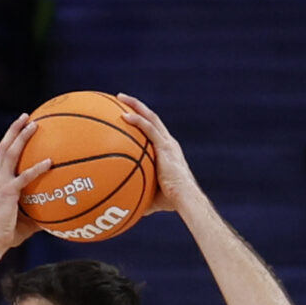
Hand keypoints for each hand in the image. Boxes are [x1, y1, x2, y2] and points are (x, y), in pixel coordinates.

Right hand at [0, 113, 52, 249]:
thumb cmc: (10, 231)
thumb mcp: (29, 217)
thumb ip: (43, 209)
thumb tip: (63, 210)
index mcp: (1, 180)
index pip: (5, 154)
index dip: (12, 138)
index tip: (23, 125)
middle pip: (4, 146)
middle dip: (14, 129)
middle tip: (27, 116)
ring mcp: (2, 183)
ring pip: (10, 153)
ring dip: (21, 137)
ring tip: (34, 124)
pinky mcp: (8, 192)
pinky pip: (24, 177)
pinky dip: (37, 168)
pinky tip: (49, 161)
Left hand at [112, 94, 199, 216]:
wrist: (185, 199)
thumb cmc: (172, 201)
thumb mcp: (153, 197)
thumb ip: (140, 196)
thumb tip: (125, 206)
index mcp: (168, 151)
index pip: (155, 130)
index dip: (143, 120)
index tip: (129, 114)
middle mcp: (169, 143)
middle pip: (152, 118)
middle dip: (136, 106)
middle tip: (121, 99)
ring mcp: (168, 143)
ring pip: (150, 117)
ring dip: (135, 105)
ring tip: (119, 98)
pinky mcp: (165, 147)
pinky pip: (148, 129)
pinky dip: (136, 120)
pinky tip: (123, 116)